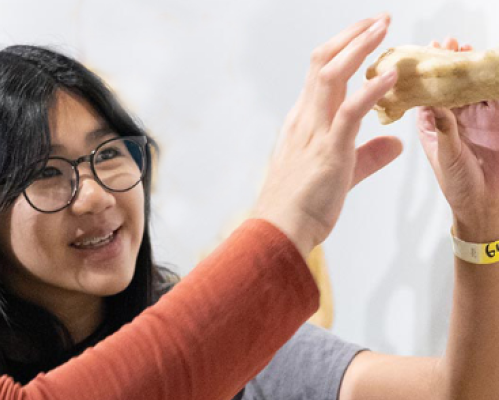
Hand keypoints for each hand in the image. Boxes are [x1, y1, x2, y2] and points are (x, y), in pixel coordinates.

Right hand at [253, 14, 403, 254]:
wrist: (278, 231)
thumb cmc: (300, 207)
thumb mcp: (341, 174)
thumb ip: (368, 155)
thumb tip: (394, 143)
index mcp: (303, 122)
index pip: (320, 73)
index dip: (344, 47)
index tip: (367, 32)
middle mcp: (304, 119)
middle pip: (324, 62)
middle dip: (353, 36)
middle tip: (379, 18)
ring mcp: (314, 132)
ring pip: (331, 76)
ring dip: (358, 49)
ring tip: (383, 30)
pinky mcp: (328, 150)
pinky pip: (349, 112)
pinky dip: (370, 91)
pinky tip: (388, 76)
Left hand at [416, 38, 498, 242]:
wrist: (485, 207)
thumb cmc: (458, 186)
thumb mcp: (446, 154)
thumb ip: (444, 128)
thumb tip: (434, 102)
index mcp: (433, 123)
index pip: (428, 91)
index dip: (426, 72)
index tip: (424, 54)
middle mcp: (454, 117)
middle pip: (452, 82)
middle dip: (451, 62)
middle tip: (450, 43)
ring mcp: (478, 118)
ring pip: (476, 85)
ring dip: (473, 68)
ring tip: (469, 49)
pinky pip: (498, 97)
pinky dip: (496, 83)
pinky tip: (492, 69)